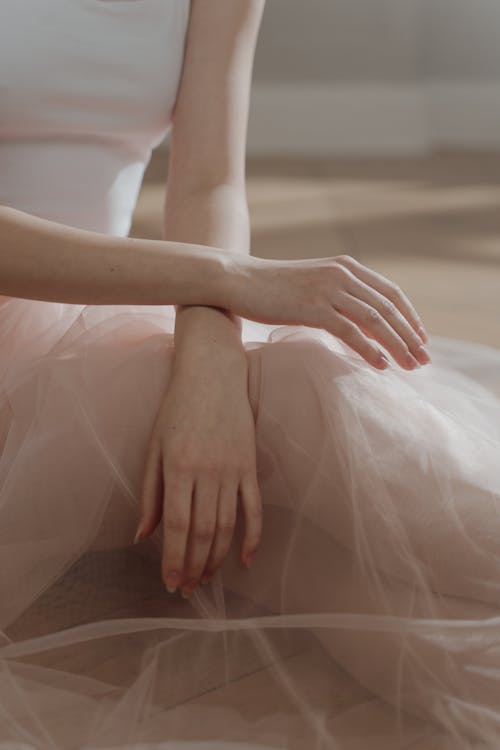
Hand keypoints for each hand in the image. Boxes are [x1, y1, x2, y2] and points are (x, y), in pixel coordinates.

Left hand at [134, 350, 261, 597]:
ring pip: (228, 526)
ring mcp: (232, 470)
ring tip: (207, 579)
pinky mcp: (250, 466)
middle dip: (194, 566)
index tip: (170, 583)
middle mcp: (207, 473)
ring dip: (218, 558)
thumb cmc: (177, 408)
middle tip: (187, 588)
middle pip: (204, 532)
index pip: (176, 526)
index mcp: (179, 468)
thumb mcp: (154, 447)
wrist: (213, 374)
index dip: (173, 559)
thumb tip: (142, 535)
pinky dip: (253, 537)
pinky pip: (255, 508)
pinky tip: (246, 560)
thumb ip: (149, 493)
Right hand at [228, 254, 429, 370]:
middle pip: (389, 308)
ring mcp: (328, 290)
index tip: (421, 338)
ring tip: (410, 367)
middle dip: (410, 336)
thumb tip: (359, 318)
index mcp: (346, 266)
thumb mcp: (313, 282)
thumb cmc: (273, 286)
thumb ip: (338, 293)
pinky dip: (369, 349)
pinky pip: (350, 331)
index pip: (391, 292)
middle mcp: (342, 274)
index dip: (410, 317)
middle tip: (424, 359)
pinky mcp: (313, 308)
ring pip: (375, 320)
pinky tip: (381, 365)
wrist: (239, 280)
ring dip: (397, 346)